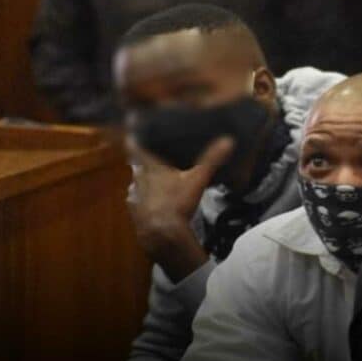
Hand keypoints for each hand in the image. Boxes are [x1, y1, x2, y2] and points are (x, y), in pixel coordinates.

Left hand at [126, 136, 233, 281]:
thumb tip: (228, 140)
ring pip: (138, 184)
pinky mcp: (134, 214)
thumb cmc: (176, 202)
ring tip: (158, 181)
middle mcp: (136, 180)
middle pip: (137, 165)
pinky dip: (146, 201)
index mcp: (149, 167)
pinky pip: (139, 202)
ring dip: (146, 182)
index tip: (133, 124)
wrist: (161, 236)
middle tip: (156, 156)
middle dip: (145, 161)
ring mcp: (134, 198)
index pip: (135, 146)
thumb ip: (211, 160)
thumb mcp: (197, 180)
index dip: (134, 135)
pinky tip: (156, 204)